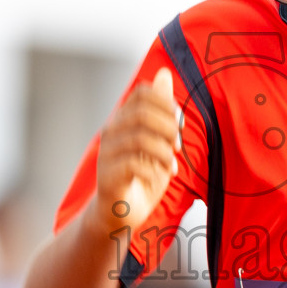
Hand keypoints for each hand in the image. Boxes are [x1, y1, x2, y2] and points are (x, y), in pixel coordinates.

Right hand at [93, 67, 180, 231]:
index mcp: (123, 119)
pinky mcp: (107, 176)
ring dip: (163, 152)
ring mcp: (106, 154)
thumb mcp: (159, 141)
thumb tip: (164, 73)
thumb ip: (161, 110)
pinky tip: (160, 178)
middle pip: (141, 113)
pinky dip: (154, 171)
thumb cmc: (142, 176)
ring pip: (139, 138)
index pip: (142, 93)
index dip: (166, 103)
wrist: (121, 214)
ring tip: (171, 166)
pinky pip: (133, 164)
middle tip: (177, 146)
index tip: (179, 123)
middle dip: (168, 127)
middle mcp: (111, 132)